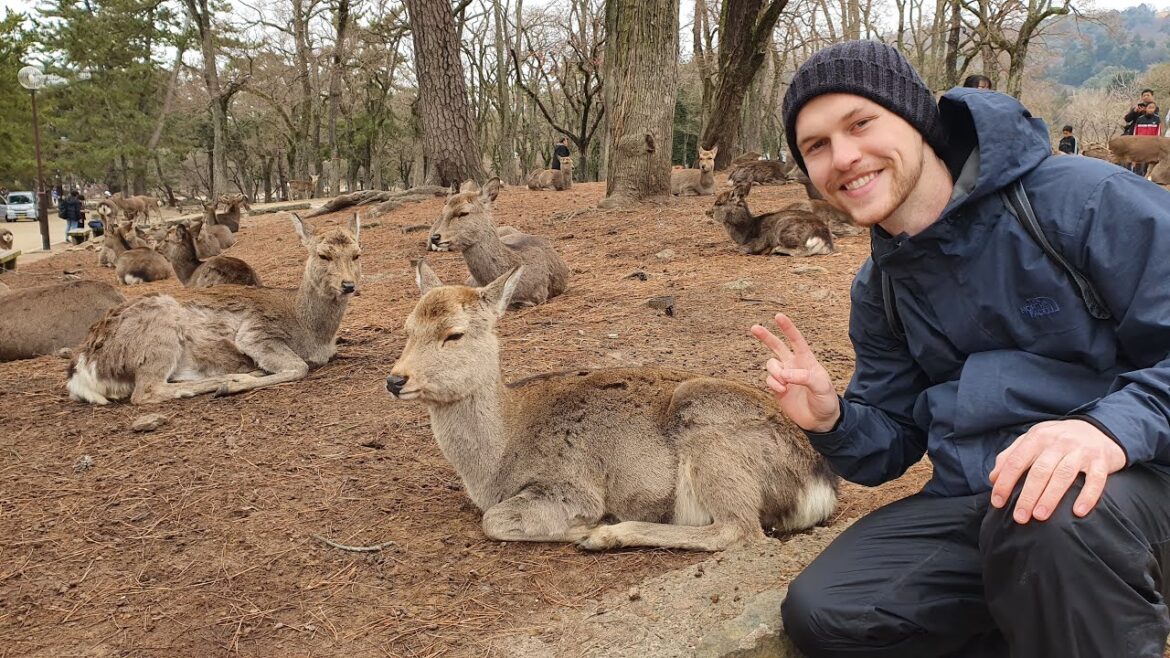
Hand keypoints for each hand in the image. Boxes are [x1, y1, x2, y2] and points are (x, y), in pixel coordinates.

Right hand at [750, 313, 839, 431]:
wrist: (820, 420)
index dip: (788, 328)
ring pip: (771, 365)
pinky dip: (773, 384)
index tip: (778, 316)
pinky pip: (769, 380)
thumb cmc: (825, 400)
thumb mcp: (821, 386)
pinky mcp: (778, 388)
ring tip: (784, 383)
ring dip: (775, 372)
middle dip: (766, 337)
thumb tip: (784, 374)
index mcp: (807, 360)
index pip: (796, 340)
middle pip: (777, 346)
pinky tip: (782, 391)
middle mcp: (794, 365)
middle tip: (754, 328)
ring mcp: (785, 377)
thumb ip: (803, 377)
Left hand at [989, 419, 1126, 523]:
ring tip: (1039, 516)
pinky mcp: (1101, 461)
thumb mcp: (1033, 440)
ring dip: (1050, 497)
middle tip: (1019, 517)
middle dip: (1027, 496)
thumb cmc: (1058, 440)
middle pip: (1039, 471)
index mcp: (1038, 437)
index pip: (1016, 461)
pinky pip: (1095, 480)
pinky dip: (1087, 496)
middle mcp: (1059, 442)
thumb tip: (993, 477)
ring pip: (1064, 475)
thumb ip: (1011, 455)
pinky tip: (1078, 512)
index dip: (1005, 482)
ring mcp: (1081, 451)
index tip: (997, 502)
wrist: (1099, 428)